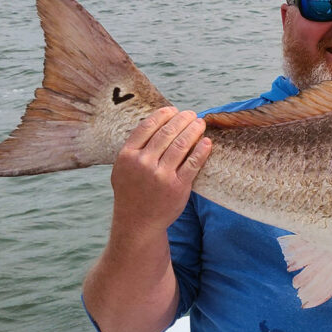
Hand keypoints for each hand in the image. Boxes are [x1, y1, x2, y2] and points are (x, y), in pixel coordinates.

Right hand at [109, 107, 211, 233]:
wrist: (138, 222)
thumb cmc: (132, 191)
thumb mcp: (123, 168)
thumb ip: (135, 148)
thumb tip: (155, 123)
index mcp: (127, 155)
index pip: (147, 126)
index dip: (163, 115)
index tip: (174, 110)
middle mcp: (143, 163)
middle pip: (167, 132)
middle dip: (182, 119)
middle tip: (192, 114)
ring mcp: (161, 175)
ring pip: (181, 144)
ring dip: (194, 130)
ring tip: (200, 123)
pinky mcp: (178, 186)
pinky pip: (193, 163)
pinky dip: (202, 150)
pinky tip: (207, 142)